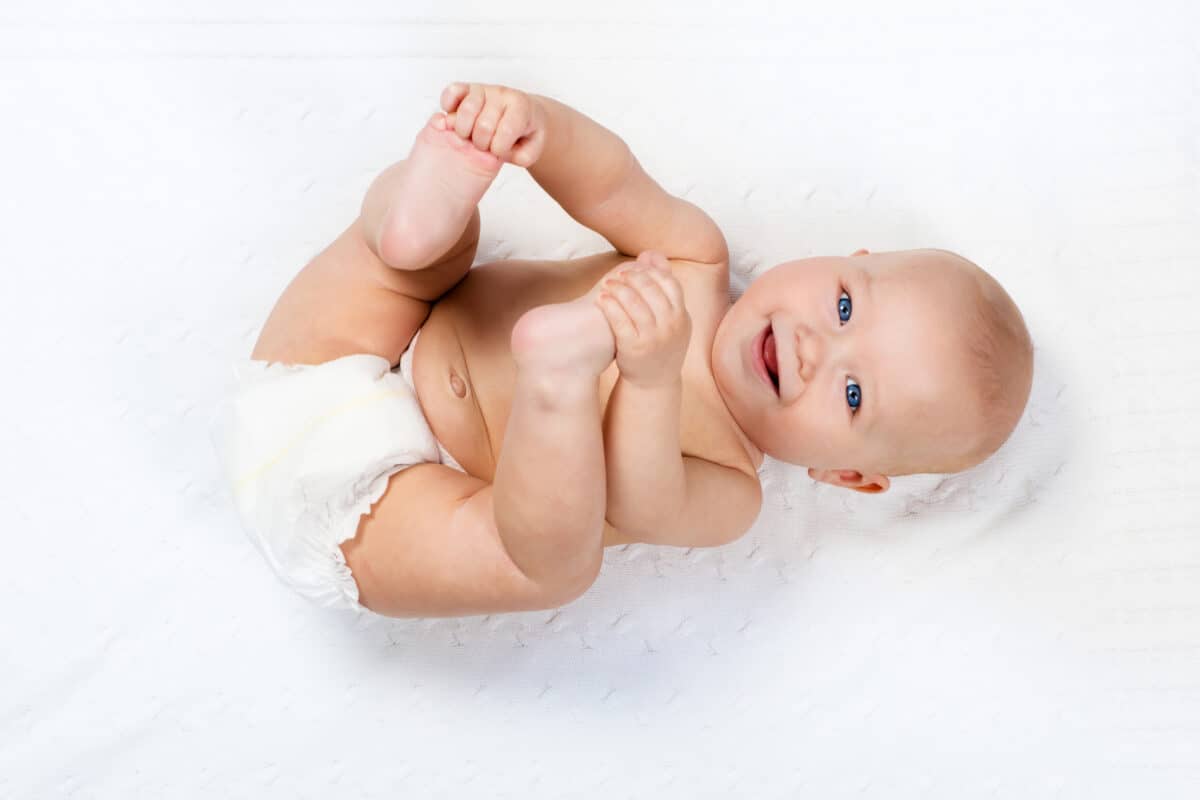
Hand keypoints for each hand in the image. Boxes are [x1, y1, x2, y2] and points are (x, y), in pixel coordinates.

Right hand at [439, 82, 546, 167]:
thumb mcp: (530, 152)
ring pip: (466, 109)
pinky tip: (455, 119)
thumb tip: (493, 151)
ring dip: (464, 131)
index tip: (500, 150)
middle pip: (484, 125)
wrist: (526, 113)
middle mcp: (502, 94)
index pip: (505, 132)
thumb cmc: (525, 133)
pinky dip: (449, 106)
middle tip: (486, 145)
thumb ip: (518, 157)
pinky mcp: (467, 88)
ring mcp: (484, 89)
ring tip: (471, 136)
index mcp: (521, 108)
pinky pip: (453, 91)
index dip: (499, 149)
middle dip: (482, 144)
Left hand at [594, 251, 690, 388]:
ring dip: (618, 289)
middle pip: (650, 290)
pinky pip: (620, 322)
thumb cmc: (660, 343)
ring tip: (607, 285)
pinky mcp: (634, 349)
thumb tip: (650, 254)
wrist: (655, 381)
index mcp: (681, 316)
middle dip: (632, 278)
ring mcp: (653, 338)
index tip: (635, 269)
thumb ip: (661, 285)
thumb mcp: (669, 316)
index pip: (669, 283)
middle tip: (618, 275)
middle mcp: (670, 326)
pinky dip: (609, 307)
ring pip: (634, 304)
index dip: (650, 272)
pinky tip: (601, 299)